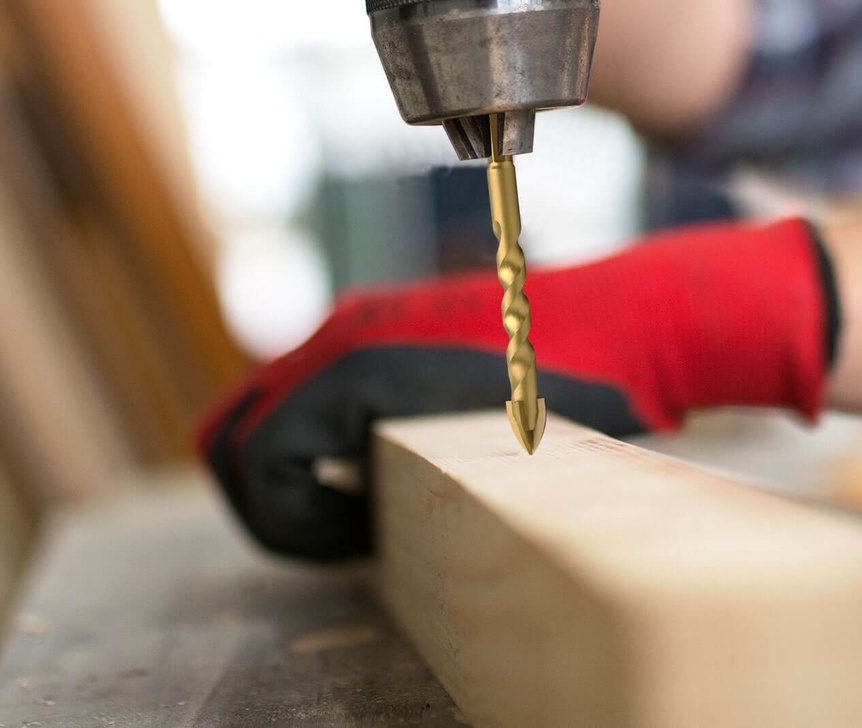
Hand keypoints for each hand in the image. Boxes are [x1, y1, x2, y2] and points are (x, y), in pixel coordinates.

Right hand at [201, 218, 834, 559]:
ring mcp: (359, 322)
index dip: (283, 521)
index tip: (353, 544)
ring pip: (267, 405)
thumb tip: (350, 533)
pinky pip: (311, 387)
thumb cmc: (579, 388)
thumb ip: (400, 486)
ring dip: (288, 466)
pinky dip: (317, 436)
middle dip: (266, 497)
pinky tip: (381, 461)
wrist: (629, 318)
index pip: (251, 454)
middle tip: (339, 532)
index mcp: (357, 364)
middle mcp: (343, 333)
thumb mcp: (492, 459)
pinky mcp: (380, 325)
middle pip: (231, 428)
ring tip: (361, 502)